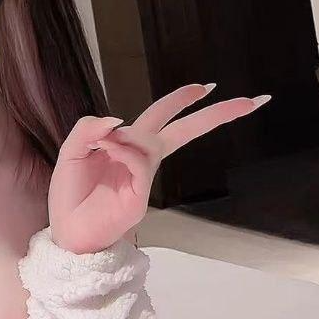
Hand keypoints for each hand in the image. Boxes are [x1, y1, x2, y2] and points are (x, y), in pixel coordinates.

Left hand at [48, 83, 270, 254]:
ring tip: (102, 146)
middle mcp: (141, 160)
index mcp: (128, 147)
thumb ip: (89, 129)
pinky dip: (123, 151)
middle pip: (183, 131)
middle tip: (251, 101)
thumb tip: (119, 119)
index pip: (160, 118)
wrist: (67, 232)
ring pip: (149, 141)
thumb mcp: (72, 152)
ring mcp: (144, 179)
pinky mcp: (141, 197)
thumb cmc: (70, 195)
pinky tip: (108, 151)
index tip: (205, 86)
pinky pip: (139, 162)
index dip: (180, 101)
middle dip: (214, 115)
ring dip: (127, 136)